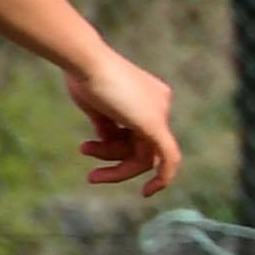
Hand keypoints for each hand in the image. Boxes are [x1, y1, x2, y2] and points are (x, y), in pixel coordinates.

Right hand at [65, 48, 178, 194]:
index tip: (93, 148)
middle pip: (140, 145)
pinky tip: (148, 192)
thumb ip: (108, 125)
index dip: (113, 144)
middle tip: (85, 151)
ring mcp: (160, 114)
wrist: (85, 61)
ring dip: (114, 164)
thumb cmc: (84, 76)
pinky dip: (162, 178)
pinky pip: (169, 158)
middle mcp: (160, 105)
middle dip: (111, 155)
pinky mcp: (155, 125)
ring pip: (144, 156)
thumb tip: (108, 141)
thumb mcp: (97, 105)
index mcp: (149, 97)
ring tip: (85, 149)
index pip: (136, 131)